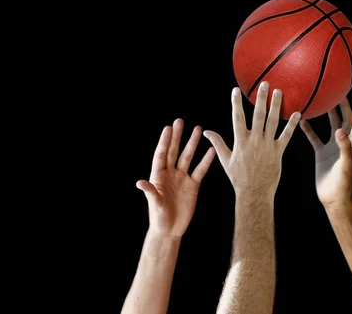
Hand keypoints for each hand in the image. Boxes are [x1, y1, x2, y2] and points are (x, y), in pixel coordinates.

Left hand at [136, 119, 215, 237]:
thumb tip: (140, 183)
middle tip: (180, 121)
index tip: (168, 128)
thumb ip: (150, 192)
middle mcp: (170, 173)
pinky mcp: (193, 185)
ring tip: (198, 129)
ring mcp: (182, 178)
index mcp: (158, 176)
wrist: (170, 230)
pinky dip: (206, 161)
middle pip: (174, 151)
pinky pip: (200, 170)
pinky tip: (211, 150)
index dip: (164, 141)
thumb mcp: (155, 204)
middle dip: (177, 136)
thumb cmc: (159, 218)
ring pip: (187, 157)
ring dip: (192, 144)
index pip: (161, 155)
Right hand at [203, 82, 300, 199]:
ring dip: (276, 106)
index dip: (235, 103)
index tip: (235, 90)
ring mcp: (267, 146)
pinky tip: (297, 114)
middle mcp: (254, 140)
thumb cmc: (238, 177)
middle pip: (258, 115)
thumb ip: (217, 143)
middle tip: (265, 84)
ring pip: (272, 121)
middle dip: (261, 98)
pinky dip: (291, 125)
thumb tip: (205, 132)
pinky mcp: (278, 152)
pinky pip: (286, 136)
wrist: (254, 192)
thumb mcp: (225, 160)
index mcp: (240, 141)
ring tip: (279, 92)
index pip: (237, 117)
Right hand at [299, 94, 351, 208]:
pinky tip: (301, 121)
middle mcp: (343, 143)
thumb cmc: (344, 184)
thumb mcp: (346, 165)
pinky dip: (308, 129)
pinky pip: (314, 138)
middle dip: (342, 106)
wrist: (335, 199)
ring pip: (330, 126)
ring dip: (327, 114)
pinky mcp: (321, 153)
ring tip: (322, 101)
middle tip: (337, 92)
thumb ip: (344, 148)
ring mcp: (332, 147)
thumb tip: (339, 131)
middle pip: (344, 120)